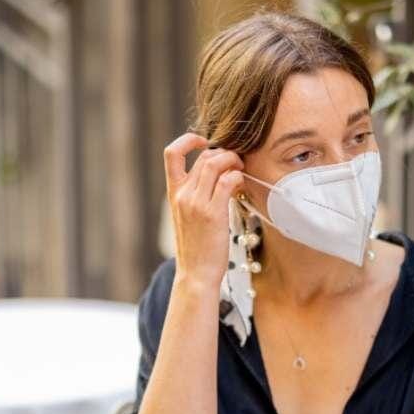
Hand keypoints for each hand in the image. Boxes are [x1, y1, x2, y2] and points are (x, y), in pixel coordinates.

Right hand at [163, 133, 243, 287]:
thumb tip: (219, 175)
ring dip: (234, 161)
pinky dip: (239, 177)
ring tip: (241, 172)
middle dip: (225, 153)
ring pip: (216, 162)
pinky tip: (242, 186)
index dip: (188, 140)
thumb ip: (196, 194)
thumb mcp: (188, 216)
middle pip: (204, 156)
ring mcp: (196, 203)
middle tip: (237, 163)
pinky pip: (228, 180)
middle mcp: (182, 194)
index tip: (205, 142)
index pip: (171, 153)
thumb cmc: (197, 247)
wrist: (196, 274)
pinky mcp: (212, 213)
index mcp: (174, 193)